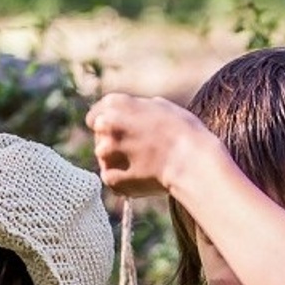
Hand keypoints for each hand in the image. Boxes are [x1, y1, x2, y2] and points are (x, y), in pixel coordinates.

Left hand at [86, 94, 216, 197]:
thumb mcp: (162, 108)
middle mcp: (105, 124)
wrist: (190, 161)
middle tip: (137, 151)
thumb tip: (136, 111)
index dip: (108, 127)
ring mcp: (105, 152)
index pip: (95, 117)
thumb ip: (139, 109)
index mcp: (115, 103)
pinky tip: (143, 178)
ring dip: (117, 162)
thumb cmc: (184, 133)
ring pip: (105, 159)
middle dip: (113, 144)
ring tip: (143, 164)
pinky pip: (112, 179)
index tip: (120, 134)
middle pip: (100, 138)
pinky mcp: (110, 177)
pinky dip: (124, 181)